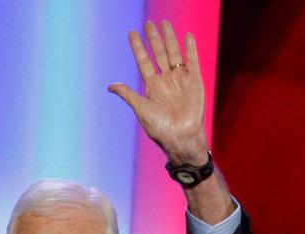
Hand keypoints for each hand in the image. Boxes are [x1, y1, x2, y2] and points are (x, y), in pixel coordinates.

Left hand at [108, 20, 207, 163]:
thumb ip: (128, 94)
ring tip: (165, 24)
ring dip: (170, 38)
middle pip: (158, 54)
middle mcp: (166, 80)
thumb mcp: (141, 108)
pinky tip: (187, 36)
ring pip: (174, 53)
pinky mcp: (195, 81)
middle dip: (154, 39)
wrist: (181, 138)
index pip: (143, 61)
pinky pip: (192, 61)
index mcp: (152, 87)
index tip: (132, 33)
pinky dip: (190, 49)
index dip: (138, 47)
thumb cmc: (160, 128)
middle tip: (149, 23)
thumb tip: (110, 86)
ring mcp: (180, 80)